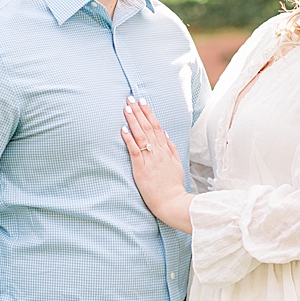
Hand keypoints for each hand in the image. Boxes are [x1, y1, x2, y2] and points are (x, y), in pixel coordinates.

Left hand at [120, 98, 192, 233]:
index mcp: (166, 150)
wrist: (172, 202)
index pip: (156, 126)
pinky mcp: (142, 169)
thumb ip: (171, 148)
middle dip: (139, 111)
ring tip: (126, 108)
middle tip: (130, 98)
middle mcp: (158, 152)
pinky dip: (129, 139)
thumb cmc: (172, 186)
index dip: (148, 113)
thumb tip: (164, 133)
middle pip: (148, 127)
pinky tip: (123, 129)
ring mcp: (150, 160)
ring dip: (133, 121)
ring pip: (141, 136)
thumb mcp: (176, 164)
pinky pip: (134, 151)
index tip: (142, 101)